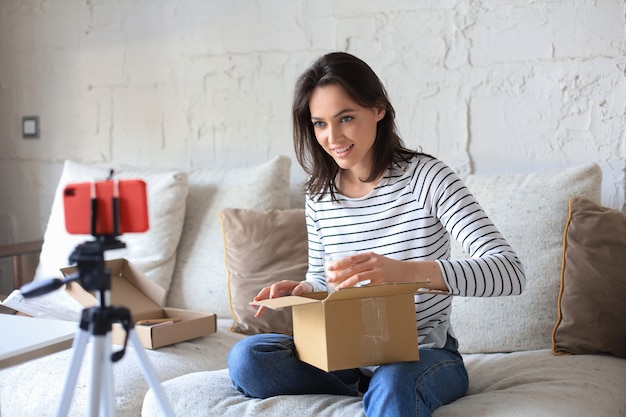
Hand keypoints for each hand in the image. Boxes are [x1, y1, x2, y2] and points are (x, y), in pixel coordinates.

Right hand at [251, 280, 312, 317]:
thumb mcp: (305, 287)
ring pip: (265, 296)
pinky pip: (267, 303)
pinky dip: (262, 308)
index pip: (276, 286)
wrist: (305, 289)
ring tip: (252, 305)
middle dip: (261, 295)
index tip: (272, 298)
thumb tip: (295, 292)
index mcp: (284, 284)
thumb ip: (301, 288)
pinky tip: (257, 314)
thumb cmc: (305, 288)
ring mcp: (276, 293)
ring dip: (259, 301)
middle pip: (267, 290)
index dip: (273, 292)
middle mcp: (278, 287)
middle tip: (256, 301)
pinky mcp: (275, 298)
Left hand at [325, 252, 445, 290]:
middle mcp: (374, 261)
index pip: (352, 258)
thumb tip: (345, 270)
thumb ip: (363, 264)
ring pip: (358, 276)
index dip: (340, 262)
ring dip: (346, 282)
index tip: (330, 267)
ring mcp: (378, 271)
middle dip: (339, 273)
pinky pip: (367, 285)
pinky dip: (358, 289)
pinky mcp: (382, 281)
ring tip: (337, 287)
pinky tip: (351, 292)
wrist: (408, 272)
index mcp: (370, 255)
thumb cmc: (389, 268)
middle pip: (352, 267)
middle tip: (329, 279)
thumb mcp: (377, 261)